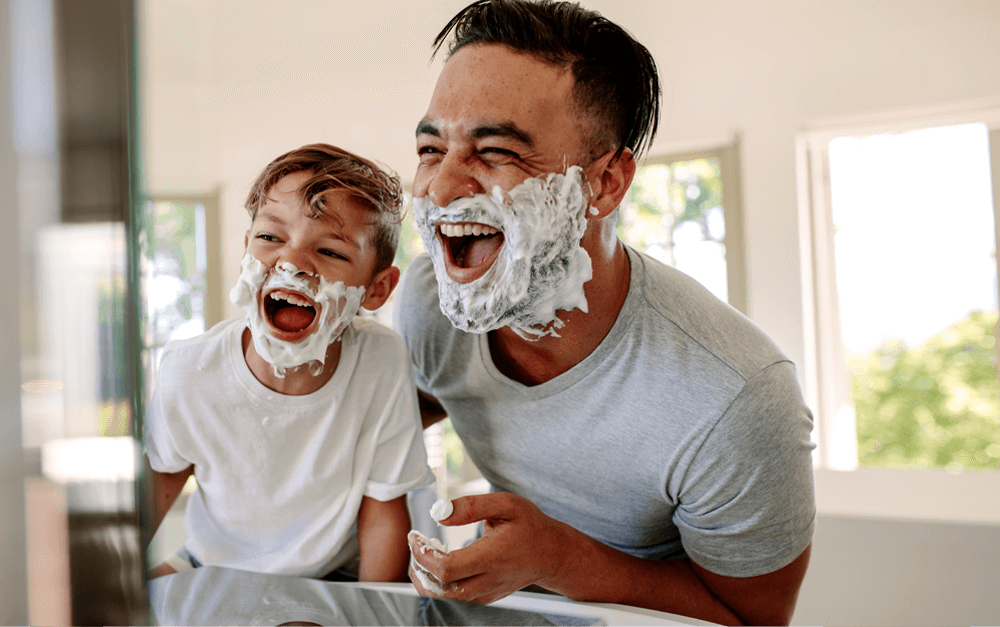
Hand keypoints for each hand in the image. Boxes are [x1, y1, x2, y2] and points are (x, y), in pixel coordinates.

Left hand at [407, 492, 572, 603]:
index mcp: (492, 557)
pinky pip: (453, 597)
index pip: (446, 568)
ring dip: (426, 577)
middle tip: (416, 545)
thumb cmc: (530, 527)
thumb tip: (440, 513)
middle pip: (439, 591)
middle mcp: (488, 581)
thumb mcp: (507, 504)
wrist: (551, 554)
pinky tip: (440, 560)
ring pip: (443, 598)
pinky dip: (438, 582)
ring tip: (426, 552)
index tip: (415, 536)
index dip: (423, 554)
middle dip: (418, 570)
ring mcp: (486, 593)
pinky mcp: (484, 597)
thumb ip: (472, 506)